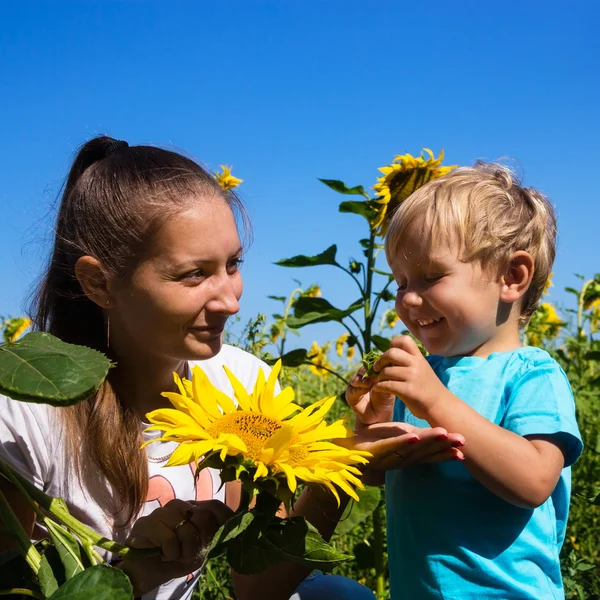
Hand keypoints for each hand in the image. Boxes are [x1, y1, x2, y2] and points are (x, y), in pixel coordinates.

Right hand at [122, 499, 232, 595]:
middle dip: (200, 542)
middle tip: (188, 553)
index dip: (225, 518)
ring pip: (187, 529)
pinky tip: (162, 555)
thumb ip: (212, 537)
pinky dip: (170, 553)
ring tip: (174, 555)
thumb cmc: (173, 559)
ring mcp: (162, 512)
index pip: (214, 505)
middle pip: (203, 516)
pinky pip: (170, 539)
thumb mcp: (199, 550)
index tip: (229, 533)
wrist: (143, 573)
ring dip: (184, 551)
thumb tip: (232, 526)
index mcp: (193, 509)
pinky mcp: (146, 523)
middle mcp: (179, 506)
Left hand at [336, 421, 464, 469]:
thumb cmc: (375, 442)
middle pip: (427, 451)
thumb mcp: (400, 437)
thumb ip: (417, 436)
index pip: (431, 452)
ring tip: (443, 434)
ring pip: (412, 448)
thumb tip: (437, 432)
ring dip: (427, 442)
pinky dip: (402, 441)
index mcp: (409, 453)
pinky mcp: (376, 450)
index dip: (447, 450)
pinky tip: (412, 435)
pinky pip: (390, 445)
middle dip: (444, 446)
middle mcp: (403, 457)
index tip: (464, 447)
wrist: (346, 453)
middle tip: (462, 441)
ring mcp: (390, 455)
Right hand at [346, 366, 395, 425]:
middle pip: (362, 369)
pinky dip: (359, 389)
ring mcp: (355, 386)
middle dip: (368, 370)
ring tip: (369, 382)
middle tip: (376, 373)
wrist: (379, 416)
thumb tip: (389, 366)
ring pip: (355, 379)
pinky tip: (365, 389)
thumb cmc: (385, 399)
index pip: (371, 364)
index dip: (376, 364)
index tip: (383, 366)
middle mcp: (361, 377)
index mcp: (370, 373)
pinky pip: (352, 390)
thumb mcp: (388, 388)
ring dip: (362, 379)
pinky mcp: (350, 395)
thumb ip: (386, 379)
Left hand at [373, 335, 447, 419]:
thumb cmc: (428, 388)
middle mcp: (416, 364)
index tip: (388, 354)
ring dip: (379, 376)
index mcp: (419, 358)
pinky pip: (386, 385)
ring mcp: (412, 377)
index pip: (405, 340)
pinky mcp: (407, 391)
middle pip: (391, 353)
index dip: (393, 344)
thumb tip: (389, 354)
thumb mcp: (423, 369)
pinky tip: (378, 389)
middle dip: (380, 360)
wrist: (440, 406)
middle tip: (377, 368)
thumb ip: (410, 361)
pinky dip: (378, 387)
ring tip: (379, 381)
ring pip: (386, 371)